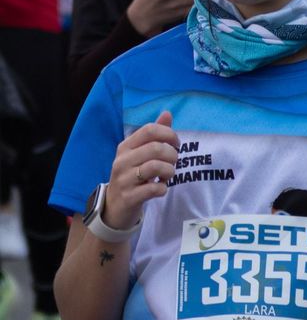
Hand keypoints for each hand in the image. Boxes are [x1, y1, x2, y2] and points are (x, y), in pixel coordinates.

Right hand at [105, 109, 178, 229]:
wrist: (115, 206)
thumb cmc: (133, 174)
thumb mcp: (141, 153)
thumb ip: (155, 134)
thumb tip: (167, 113)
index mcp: (125, 146)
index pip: (150, 129)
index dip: (169, 134)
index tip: (176, 144)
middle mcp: (122, 161)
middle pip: (156, 148)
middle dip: (172, 155)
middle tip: (173, 163)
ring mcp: (123, 179)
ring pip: (156, 167)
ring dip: (169, 171)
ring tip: (167, 176)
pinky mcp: (128, 197)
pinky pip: (153, 188)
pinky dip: (163, 188)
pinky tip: (161, 188)